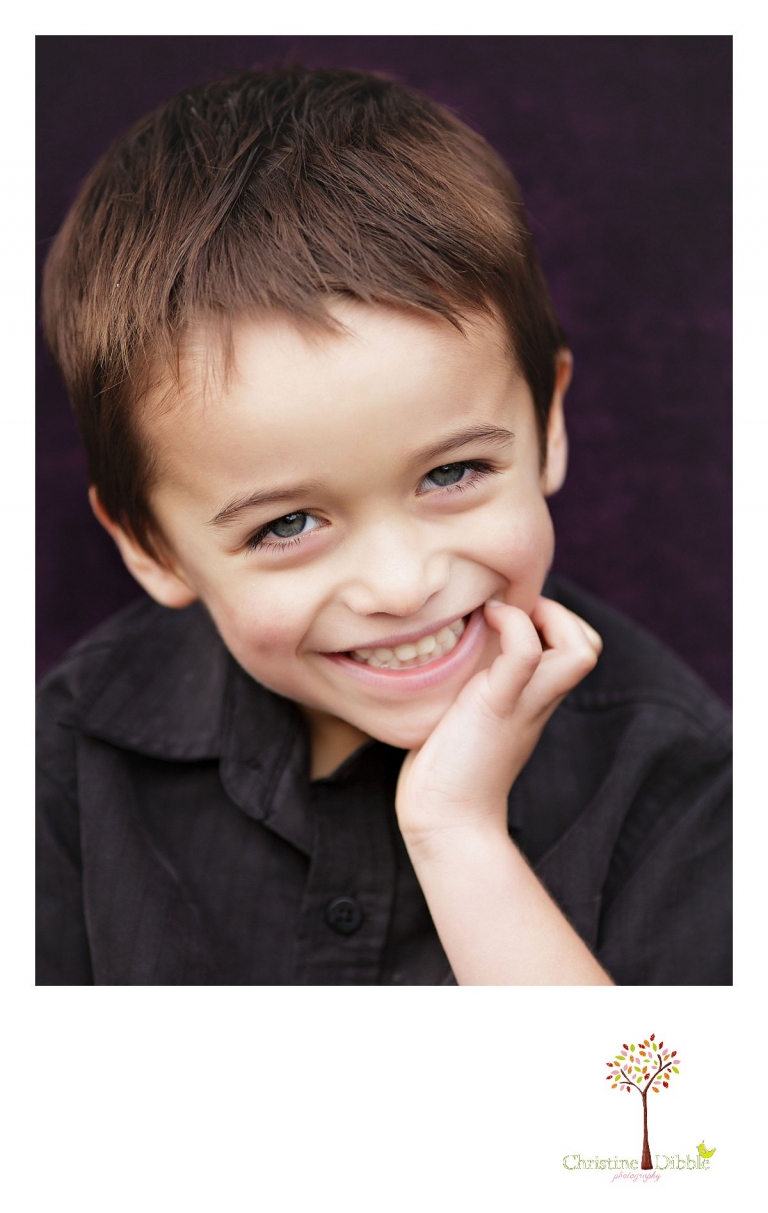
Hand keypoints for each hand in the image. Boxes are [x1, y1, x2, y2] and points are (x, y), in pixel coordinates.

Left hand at [395, 595, 601, 851]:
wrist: (444, 819)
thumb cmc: (444, 768)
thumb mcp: (464, 714)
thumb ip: (470, 688)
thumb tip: (445, 658)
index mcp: (533, 700)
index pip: (576, 650)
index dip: (555, 621)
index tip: (509, 614)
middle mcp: (537, 700)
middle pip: (589, 647)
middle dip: (561, 614)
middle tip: (511, 614)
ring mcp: (523, 704)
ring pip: (580, 650)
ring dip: (548, 616)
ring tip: (501, 614)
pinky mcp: (496, 706)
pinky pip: (525, 654)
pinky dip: (513, 625)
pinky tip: (485, 620)